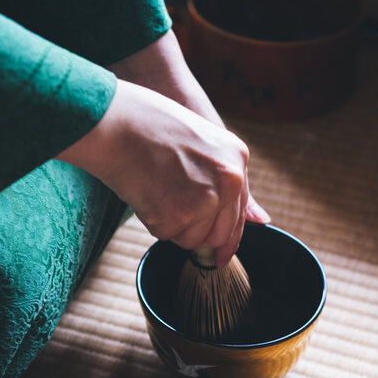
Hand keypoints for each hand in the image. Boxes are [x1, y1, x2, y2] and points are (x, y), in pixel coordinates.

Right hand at [59, 79, 269, 267]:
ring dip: (173, 226)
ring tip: (155, 190)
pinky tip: (145, 193)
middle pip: (220, 234)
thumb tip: (263, 220)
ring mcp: (205, 200)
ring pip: (193, 239)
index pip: (239, 212)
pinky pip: (167, 236)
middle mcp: (229, 180)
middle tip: (173, 218)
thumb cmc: (149, 124)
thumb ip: (226, 178)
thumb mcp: (201, 140)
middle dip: (198, 235)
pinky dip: (153, 221)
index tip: (220, 255)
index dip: (227, 236)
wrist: (115, 122)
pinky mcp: (178, 215)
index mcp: (237, 158)